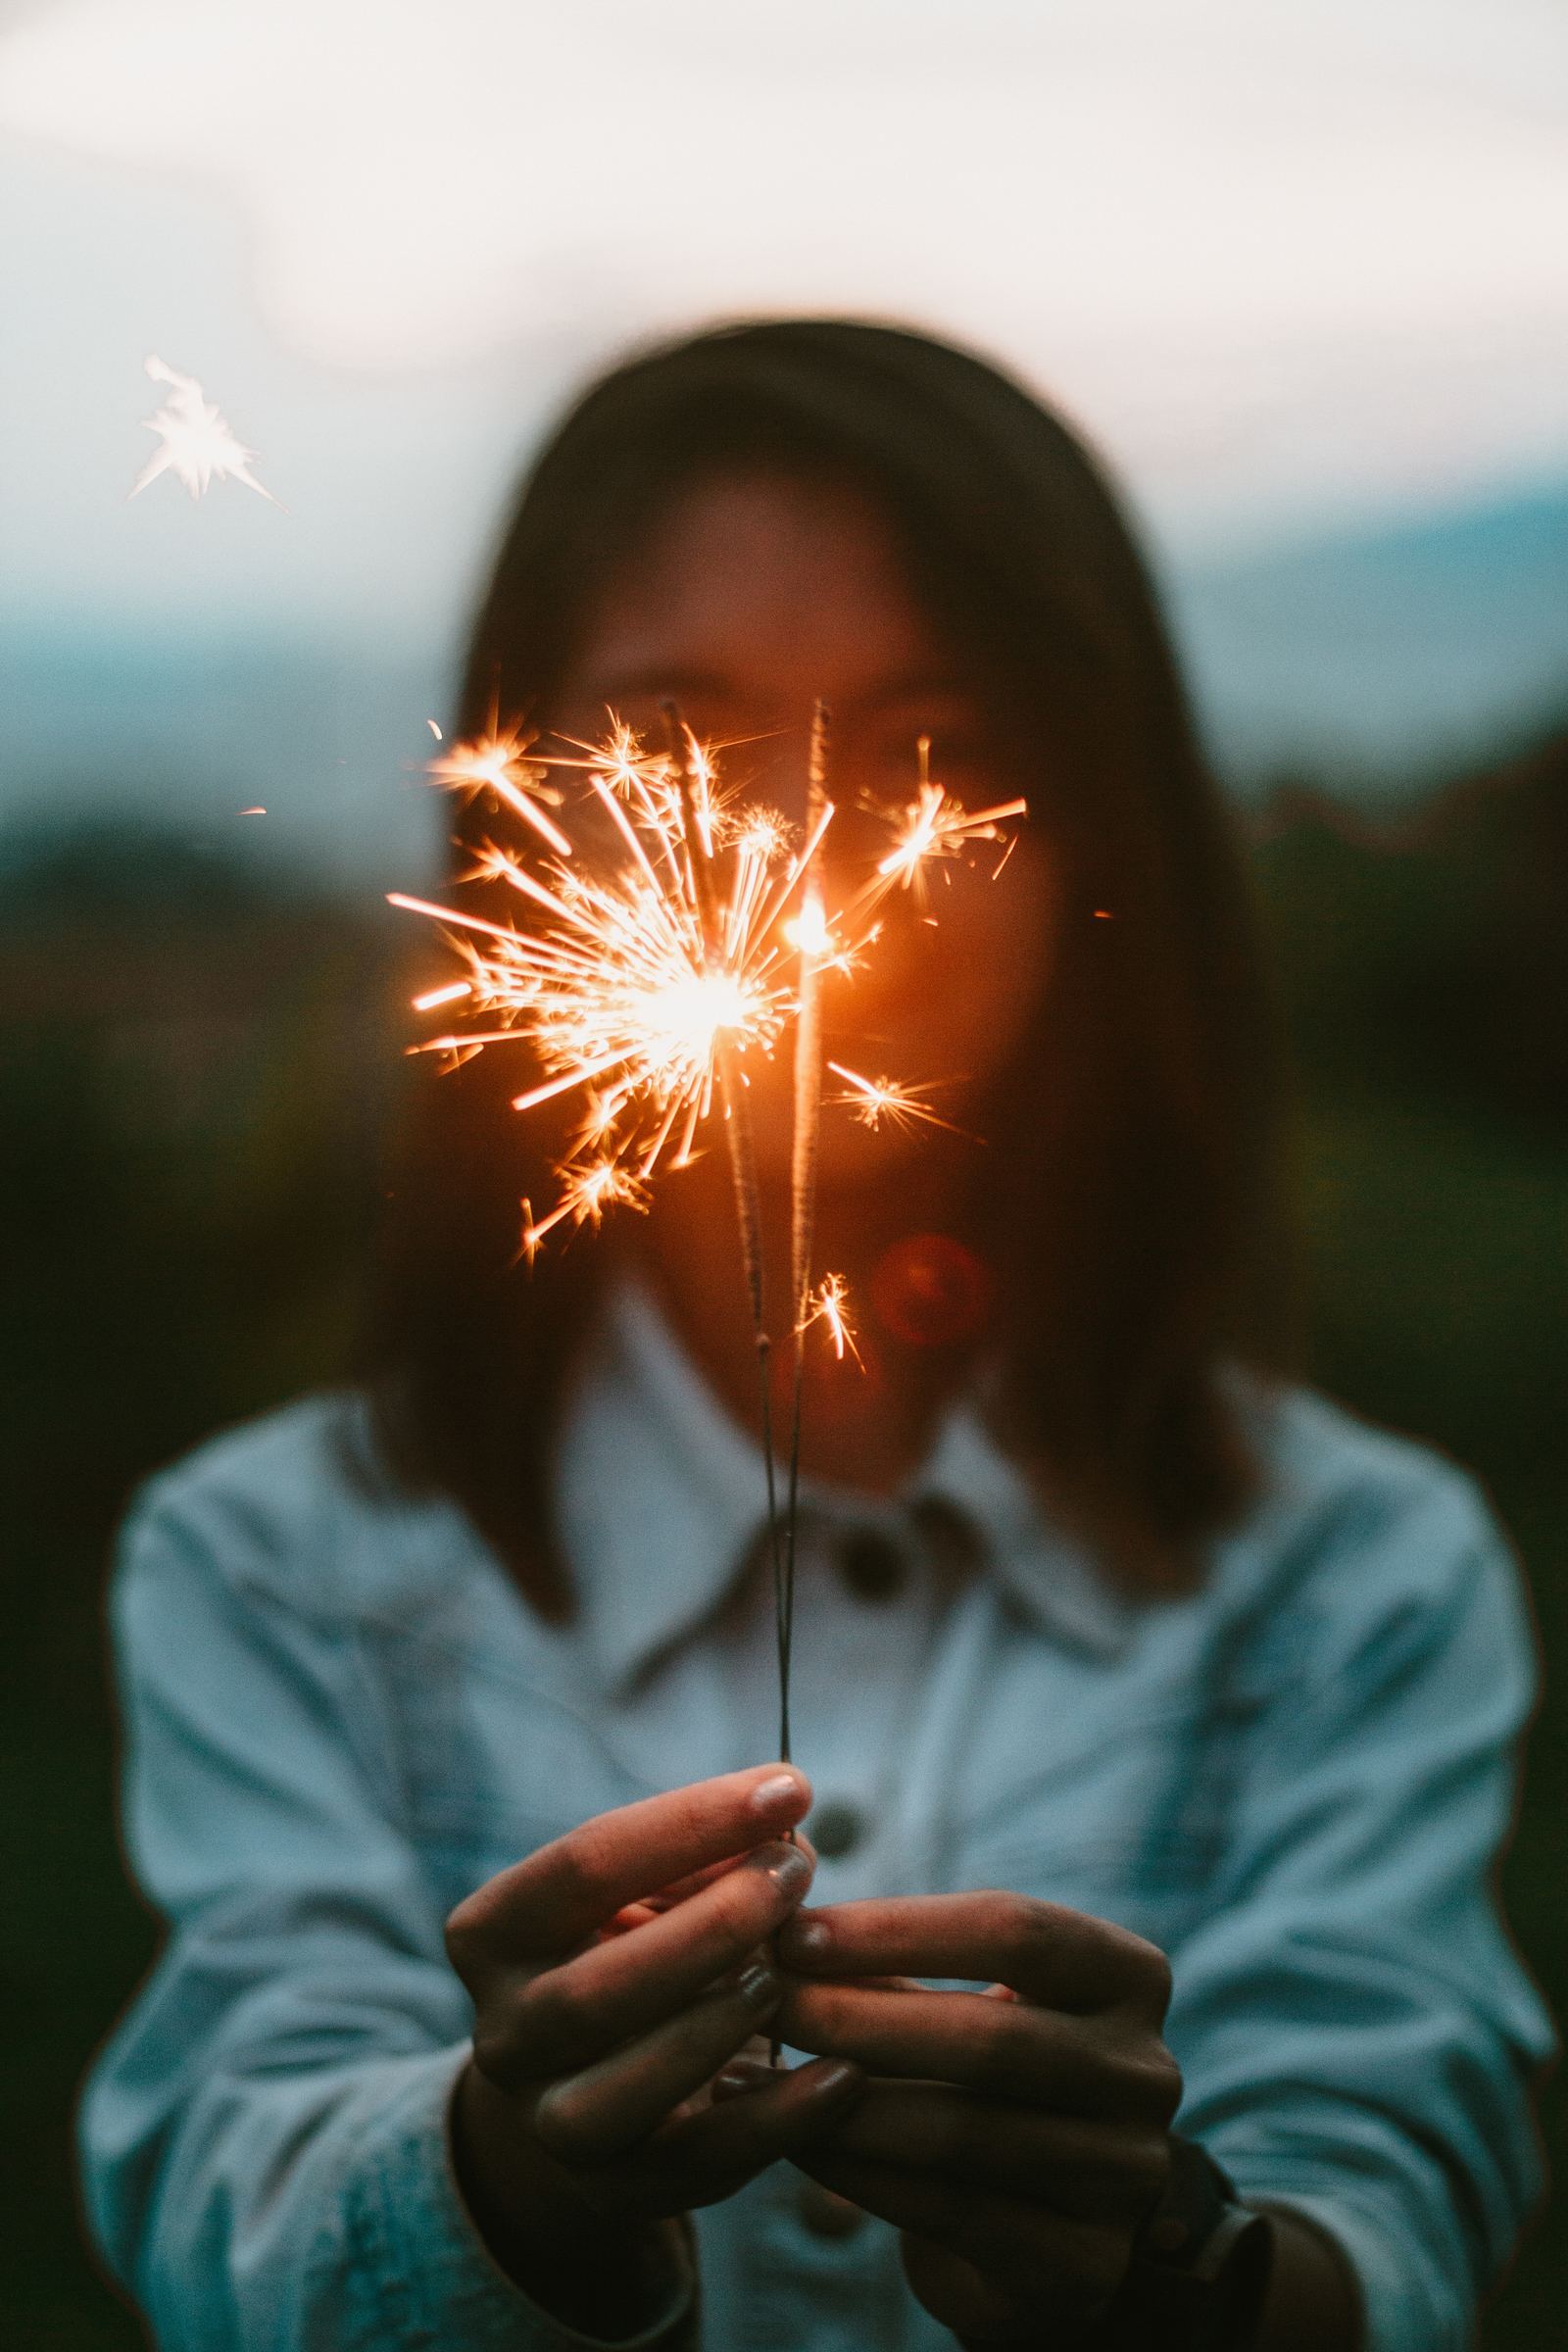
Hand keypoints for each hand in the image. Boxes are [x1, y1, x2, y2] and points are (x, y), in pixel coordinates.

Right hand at [444, 1763, 863, 2333]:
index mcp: (494, 1934)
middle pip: (596, 1986)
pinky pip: (696, 2165)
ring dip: (716, 2025)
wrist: (601, 2079)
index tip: (794, 1785)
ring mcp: (550, 2124)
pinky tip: (843, 2076)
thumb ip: (711, 1859)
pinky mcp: (617, 2190)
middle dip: (712, 1925)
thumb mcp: (655, 1891)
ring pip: (622, 2090)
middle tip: (795, 1875)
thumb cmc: (644, 1946)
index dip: (693, 1821)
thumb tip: (786, 1835)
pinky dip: (777, 2121)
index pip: (583, 1865)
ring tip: (788, 1975)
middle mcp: (502, 2034)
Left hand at [759, 1892, 1179, 2345]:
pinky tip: (792, 2145)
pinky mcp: (1085, 2261)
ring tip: (755, 2076)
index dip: (897, 1928)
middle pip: (990, 2034)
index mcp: (1129, 1976)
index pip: (1015, 1930)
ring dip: (841, 2103)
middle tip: (762, 2001)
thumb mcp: (966, 1997)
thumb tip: (774, 1897)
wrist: (1050, 2216)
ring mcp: (1126, 2173)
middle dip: (857, 2017)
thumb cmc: (985, 2072)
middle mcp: (1146, 2071)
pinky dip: (859, 2175)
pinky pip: (951, 2211)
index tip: (794, 1929)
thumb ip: (891, 1957)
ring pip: (963, 2132)